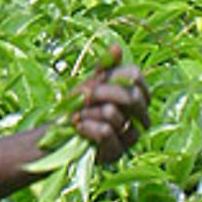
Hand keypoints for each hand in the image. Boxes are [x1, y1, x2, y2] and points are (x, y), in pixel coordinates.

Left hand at [73, 43, 150, 163]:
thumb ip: (105, 67)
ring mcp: (131, 136)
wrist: (60, 134)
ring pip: (113, 114)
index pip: (136, 77)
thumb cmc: (80, 106)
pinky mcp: (118, 153)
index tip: (96, 80)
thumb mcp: (90, 83)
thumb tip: (116, 48)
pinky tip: (78, 126)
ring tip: (79, 115)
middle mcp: (141, 117)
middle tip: (83, 96)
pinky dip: (86, 126)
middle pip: (130, 96)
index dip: (114, 76)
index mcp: (137, 96)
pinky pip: (105, 132)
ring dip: (88, 112)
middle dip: (100, 93)